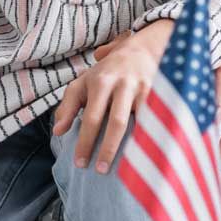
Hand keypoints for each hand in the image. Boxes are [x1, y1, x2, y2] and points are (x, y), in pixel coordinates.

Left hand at [53, 20, 173, 174]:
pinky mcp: (163, 92)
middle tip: (100, 171)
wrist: (142, 49)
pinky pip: (158, 118)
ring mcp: (144, 88)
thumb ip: (68, 107)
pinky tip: (154, 154)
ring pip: (140, 122)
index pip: (91, 118)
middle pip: (116, 122)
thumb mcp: (83, 83)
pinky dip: (156, 135)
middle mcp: (122, 84)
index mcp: (100, 82)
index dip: (85, 142)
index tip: (79, 163)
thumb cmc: (107, 72)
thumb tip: (57, 132)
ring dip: (134, 146)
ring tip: (128, 170)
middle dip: (108, 148)